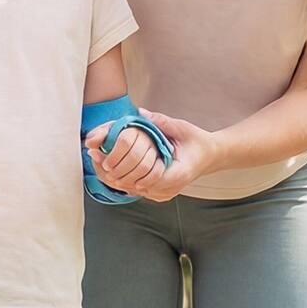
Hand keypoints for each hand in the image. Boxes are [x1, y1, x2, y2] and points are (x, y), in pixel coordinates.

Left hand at [87, 110, 218, 201]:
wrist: (209, 156)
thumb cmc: (196, 140)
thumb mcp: (182, 128)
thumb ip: (162, 122)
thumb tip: (141, 113)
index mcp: (179, 173)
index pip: (149, 178)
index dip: (127, 171)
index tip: (110, 162)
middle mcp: (172, 188)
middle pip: (138, 187)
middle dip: (116, 173)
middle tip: (97, 159)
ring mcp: (166, 193)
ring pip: (136, 191)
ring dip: (117, 178)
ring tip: (99, 164)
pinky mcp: (160, 194)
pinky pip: (139, 191)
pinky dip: (124, 181)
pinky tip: (110, 170)